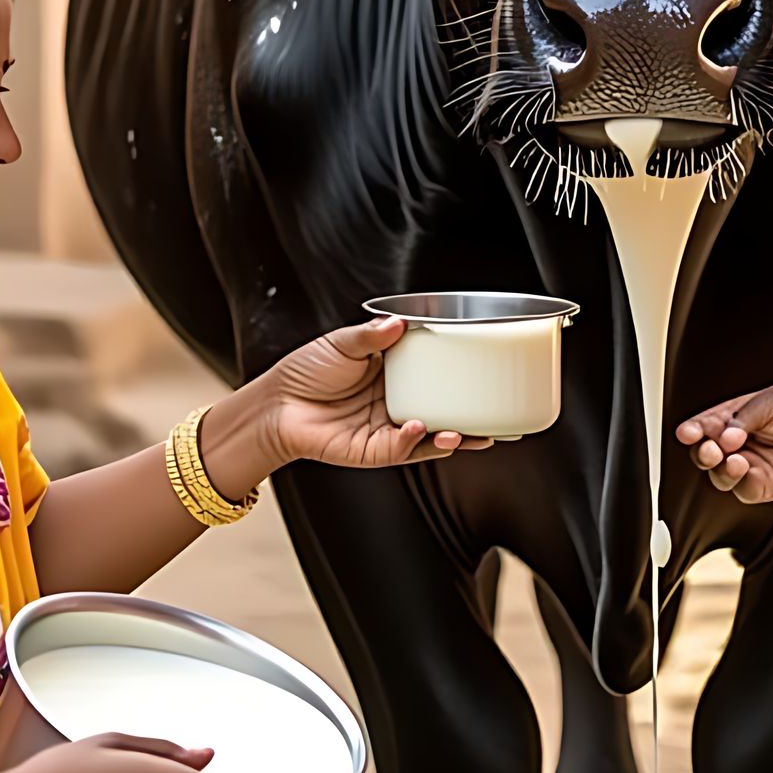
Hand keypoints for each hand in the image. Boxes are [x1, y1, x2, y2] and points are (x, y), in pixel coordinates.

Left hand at [235, 319, 493, 477]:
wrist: (275, 405)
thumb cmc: (304, 371)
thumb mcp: (342, 343)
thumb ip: (372, 333)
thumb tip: (399, 321)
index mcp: (393, 374)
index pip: (435, 374)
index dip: (462, 375)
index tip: (485, 368)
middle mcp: (396, 403)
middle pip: (443, 411)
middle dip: (472, 418)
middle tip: (497, 414)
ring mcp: (387, 429)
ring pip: (430, 438)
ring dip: (453, 437)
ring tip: (469, 434)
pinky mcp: (372, 450)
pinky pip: (401, 450)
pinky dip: (414, 441)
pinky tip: (421, 428)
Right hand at [676, 386, 772, 504]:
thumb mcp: (772, 401)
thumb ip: (744, 416)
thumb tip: (725, 434)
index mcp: (732, 419)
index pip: (704, 427)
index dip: (693, 430)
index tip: (687, 432)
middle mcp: (736, 445)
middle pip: (705, 454)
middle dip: (702, 450)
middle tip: (709, 446)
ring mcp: (748, 467)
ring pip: (718, 475)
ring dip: (718, 467)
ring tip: (729, 456)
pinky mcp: (762, 486)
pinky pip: (742, 489)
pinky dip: (737, 480)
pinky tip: (742, 466)